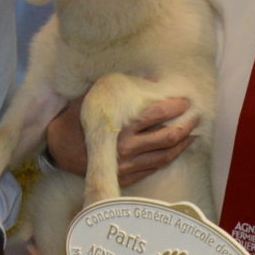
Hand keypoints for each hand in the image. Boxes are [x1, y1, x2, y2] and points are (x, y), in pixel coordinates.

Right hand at [43, 94, 195, 183]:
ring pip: (166, 155)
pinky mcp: (126, 177)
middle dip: (186, 125)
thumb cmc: (78, 118)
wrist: (60, 148)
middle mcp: (125, 147)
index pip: (158, 113)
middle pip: (168, 136)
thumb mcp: (96, 96)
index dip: (175, 106)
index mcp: (120, 125)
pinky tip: (177, 149)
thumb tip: (151, 77)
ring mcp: (127, 165)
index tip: (185, 100)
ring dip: (183, 143)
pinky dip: (170, 157)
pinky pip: (155, 167)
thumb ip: (122, 87)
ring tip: (191, 133)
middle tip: (195, 116)